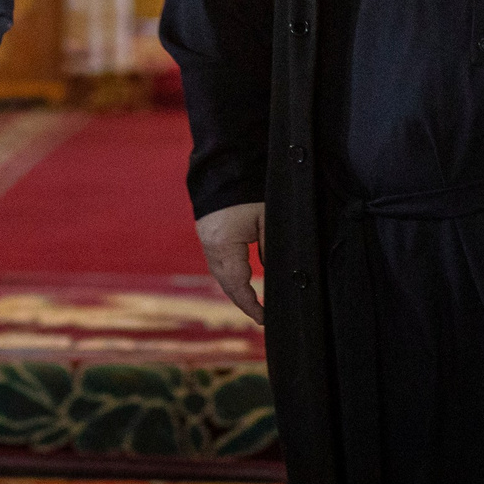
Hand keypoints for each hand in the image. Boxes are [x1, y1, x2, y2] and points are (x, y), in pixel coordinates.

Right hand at [195, 201, 265, 325]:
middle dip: (243, 302)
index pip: (237, 286)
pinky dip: (230, 276)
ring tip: (253, 304)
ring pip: (221, 275)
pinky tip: (242, 282)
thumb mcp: (267, 220)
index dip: (250, 305)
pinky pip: (218, 263)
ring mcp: (206, 240)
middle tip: (261, 316)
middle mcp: (210, 246)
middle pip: (226, 284)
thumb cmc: (249, 190)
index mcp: (224, 246)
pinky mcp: (207, 233)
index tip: (264, 319)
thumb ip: (270, 250)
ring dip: (236, 290)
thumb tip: (277, 275)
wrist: (224, 165)